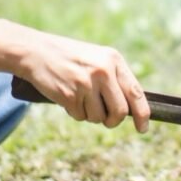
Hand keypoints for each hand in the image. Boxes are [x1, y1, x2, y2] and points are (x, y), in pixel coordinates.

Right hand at [17, 31, 149, 131]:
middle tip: (107, 120)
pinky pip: (80, 116)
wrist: (36, 52)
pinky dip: (76, 113)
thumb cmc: (72, 58)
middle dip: (113, 121)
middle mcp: (103, 71)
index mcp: (114, 60)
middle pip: (120, 111)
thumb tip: (132, 109)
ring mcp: (85, 84)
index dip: (142, 114)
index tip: (143, 128)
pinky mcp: (69, 95)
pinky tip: (68, 97)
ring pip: (99, 118)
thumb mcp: (98, 59)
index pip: (136, 92)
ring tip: (82, 99)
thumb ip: (116, 79)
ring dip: (91, 116)